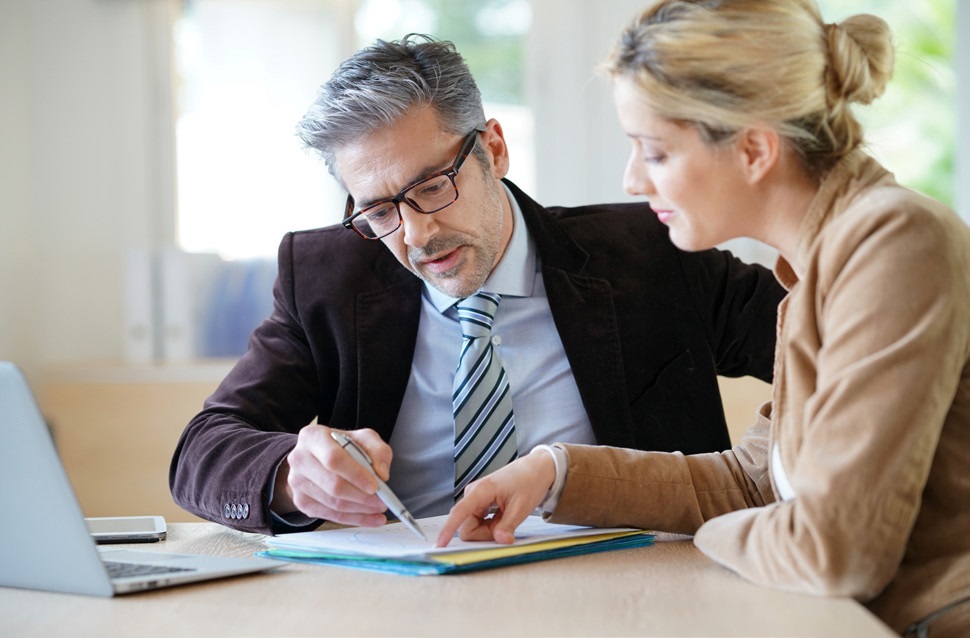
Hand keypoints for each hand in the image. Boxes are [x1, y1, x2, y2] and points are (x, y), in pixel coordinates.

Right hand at [272, 424, 391, 526]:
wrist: (317, 457)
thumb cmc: (341, 446)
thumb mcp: (363, 438)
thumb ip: (378, 451)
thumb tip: (382, 474)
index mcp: (313, 437)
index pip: (334, 459)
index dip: (356, 475)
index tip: (375, 486)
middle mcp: (300, 459)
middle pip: (333, 485)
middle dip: (362, 497)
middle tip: (382, 501)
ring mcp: (297, 482)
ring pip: (333, 503)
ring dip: (360, 510)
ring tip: (379, 509)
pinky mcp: (300, 501)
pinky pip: (330, 515)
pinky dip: (353, 519)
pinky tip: (369, 518)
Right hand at [435, 448, 555, 546]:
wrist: (535, 469)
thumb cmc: (529, 482)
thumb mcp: (522, 506)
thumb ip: (508, 525)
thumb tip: (500, 540)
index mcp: (481, 491)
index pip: (459, 513)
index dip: (448, 530)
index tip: (440, 544)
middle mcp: (473, 494)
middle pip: (468, 527)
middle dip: (485, 533)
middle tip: (506, 525)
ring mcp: (475, 499)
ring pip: (473, 526)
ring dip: (489, 529)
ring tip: (506, 516)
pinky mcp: (479, 503)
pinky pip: (478, 522)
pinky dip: (490, 525)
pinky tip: (503, 516)